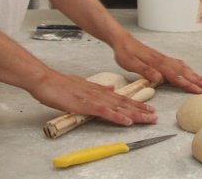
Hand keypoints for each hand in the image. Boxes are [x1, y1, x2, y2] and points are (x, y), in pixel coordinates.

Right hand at [27, 68, 157, 126]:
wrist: (47, 81)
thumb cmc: (60, 85)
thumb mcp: (82, 85)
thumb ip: (98, 88)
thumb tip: (111, 89)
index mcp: (99, 90)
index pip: (121, 99)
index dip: (136, 104)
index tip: (148, 108)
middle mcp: (100, 94)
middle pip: (124, 103)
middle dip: (141, 110)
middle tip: (155, 116)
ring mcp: (94, 99)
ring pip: (119, 107)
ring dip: (135, 113)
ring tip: (148, 118)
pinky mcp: (86, 104)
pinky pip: (105, 112)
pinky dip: (117, 116)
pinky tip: (127, 121)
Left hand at [112, 34, 201, 93]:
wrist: (122, 40)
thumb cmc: (124, 53)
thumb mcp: (130, 64)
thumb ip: (145, 71)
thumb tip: (158, 78)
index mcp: (156, 64)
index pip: (175, 76)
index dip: (187, 84)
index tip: (198, 91)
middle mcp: (162, 60)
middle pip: (183, 72)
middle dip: (196, 80)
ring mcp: (162, 58)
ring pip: (182, 67)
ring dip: (194, 74)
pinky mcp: (160, 57)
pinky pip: (177, 63)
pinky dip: (186, 68)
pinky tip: (189, 70)